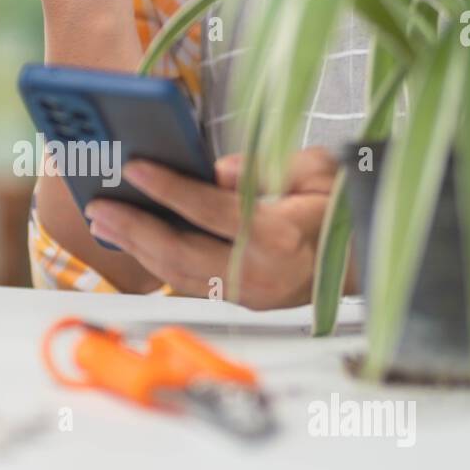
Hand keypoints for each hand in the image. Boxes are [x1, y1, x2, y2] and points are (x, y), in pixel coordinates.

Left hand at [82, 149, 350, 308]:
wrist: (369, 261)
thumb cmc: (342, 207)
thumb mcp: (318, 171)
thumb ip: (266, 168)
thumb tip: (218, 173)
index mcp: (283, 237)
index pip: (214, 212)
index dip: (172, 189)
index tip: (137, 167)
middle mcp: (261, 274)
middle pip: (183, 254)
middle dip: (136, 229)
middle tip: (100, 206)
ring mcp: (249, 295)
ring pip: (180, 275)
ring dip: (137, 248)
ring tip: (104, 221)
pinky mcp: (240, 303)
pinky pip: (189, 282)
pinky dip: (157, 261)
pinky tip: (133, 239)